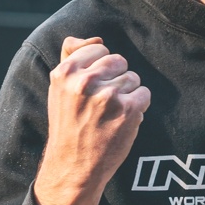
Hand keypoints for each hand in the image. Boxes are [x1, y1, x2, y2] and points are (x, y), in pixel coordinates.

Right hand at [33, 36, 150, 204]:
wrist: (73, 166)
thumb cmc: (68, 125)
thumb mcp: (59, 88)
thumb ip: (72, 56)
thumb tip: (95, 38)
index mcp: (65, 73)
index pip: (99, 49)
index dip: (101, 68)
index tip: (92, 87)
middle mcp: (85, 82)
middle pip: (119, 61)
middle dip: (116, 79)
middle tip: (102, 103)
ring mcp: (108, 96)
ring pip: (133, 78)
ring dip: (127, 95)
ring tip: (110, 114)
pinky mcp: (128, 110)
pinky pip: (144, 94)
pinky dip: (139, 107)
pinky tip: (123, 121)